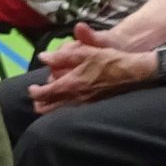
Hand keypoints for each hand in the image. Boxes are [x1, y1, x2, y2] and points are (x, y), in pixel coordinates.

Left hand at [30, 24, 154, 110]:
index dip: (35, 92)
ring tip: (47, 102)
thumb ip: (61, 56)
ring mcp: (85, 105)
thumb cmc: (108, 60)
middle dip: (40, 104)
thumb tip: (43, 57)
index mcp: (71, 84)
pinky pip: (73, 112)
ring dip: (51, 108)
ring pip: (61, 112)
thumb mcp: (84, 52)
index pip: (45, 93)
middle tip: (36, 98)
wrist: (133, 73)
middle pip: (50, 108)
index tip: (32, 88)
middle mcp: (76, 98)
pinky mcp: (94, 106)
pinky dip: (64, 110)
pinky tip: (66, 104)